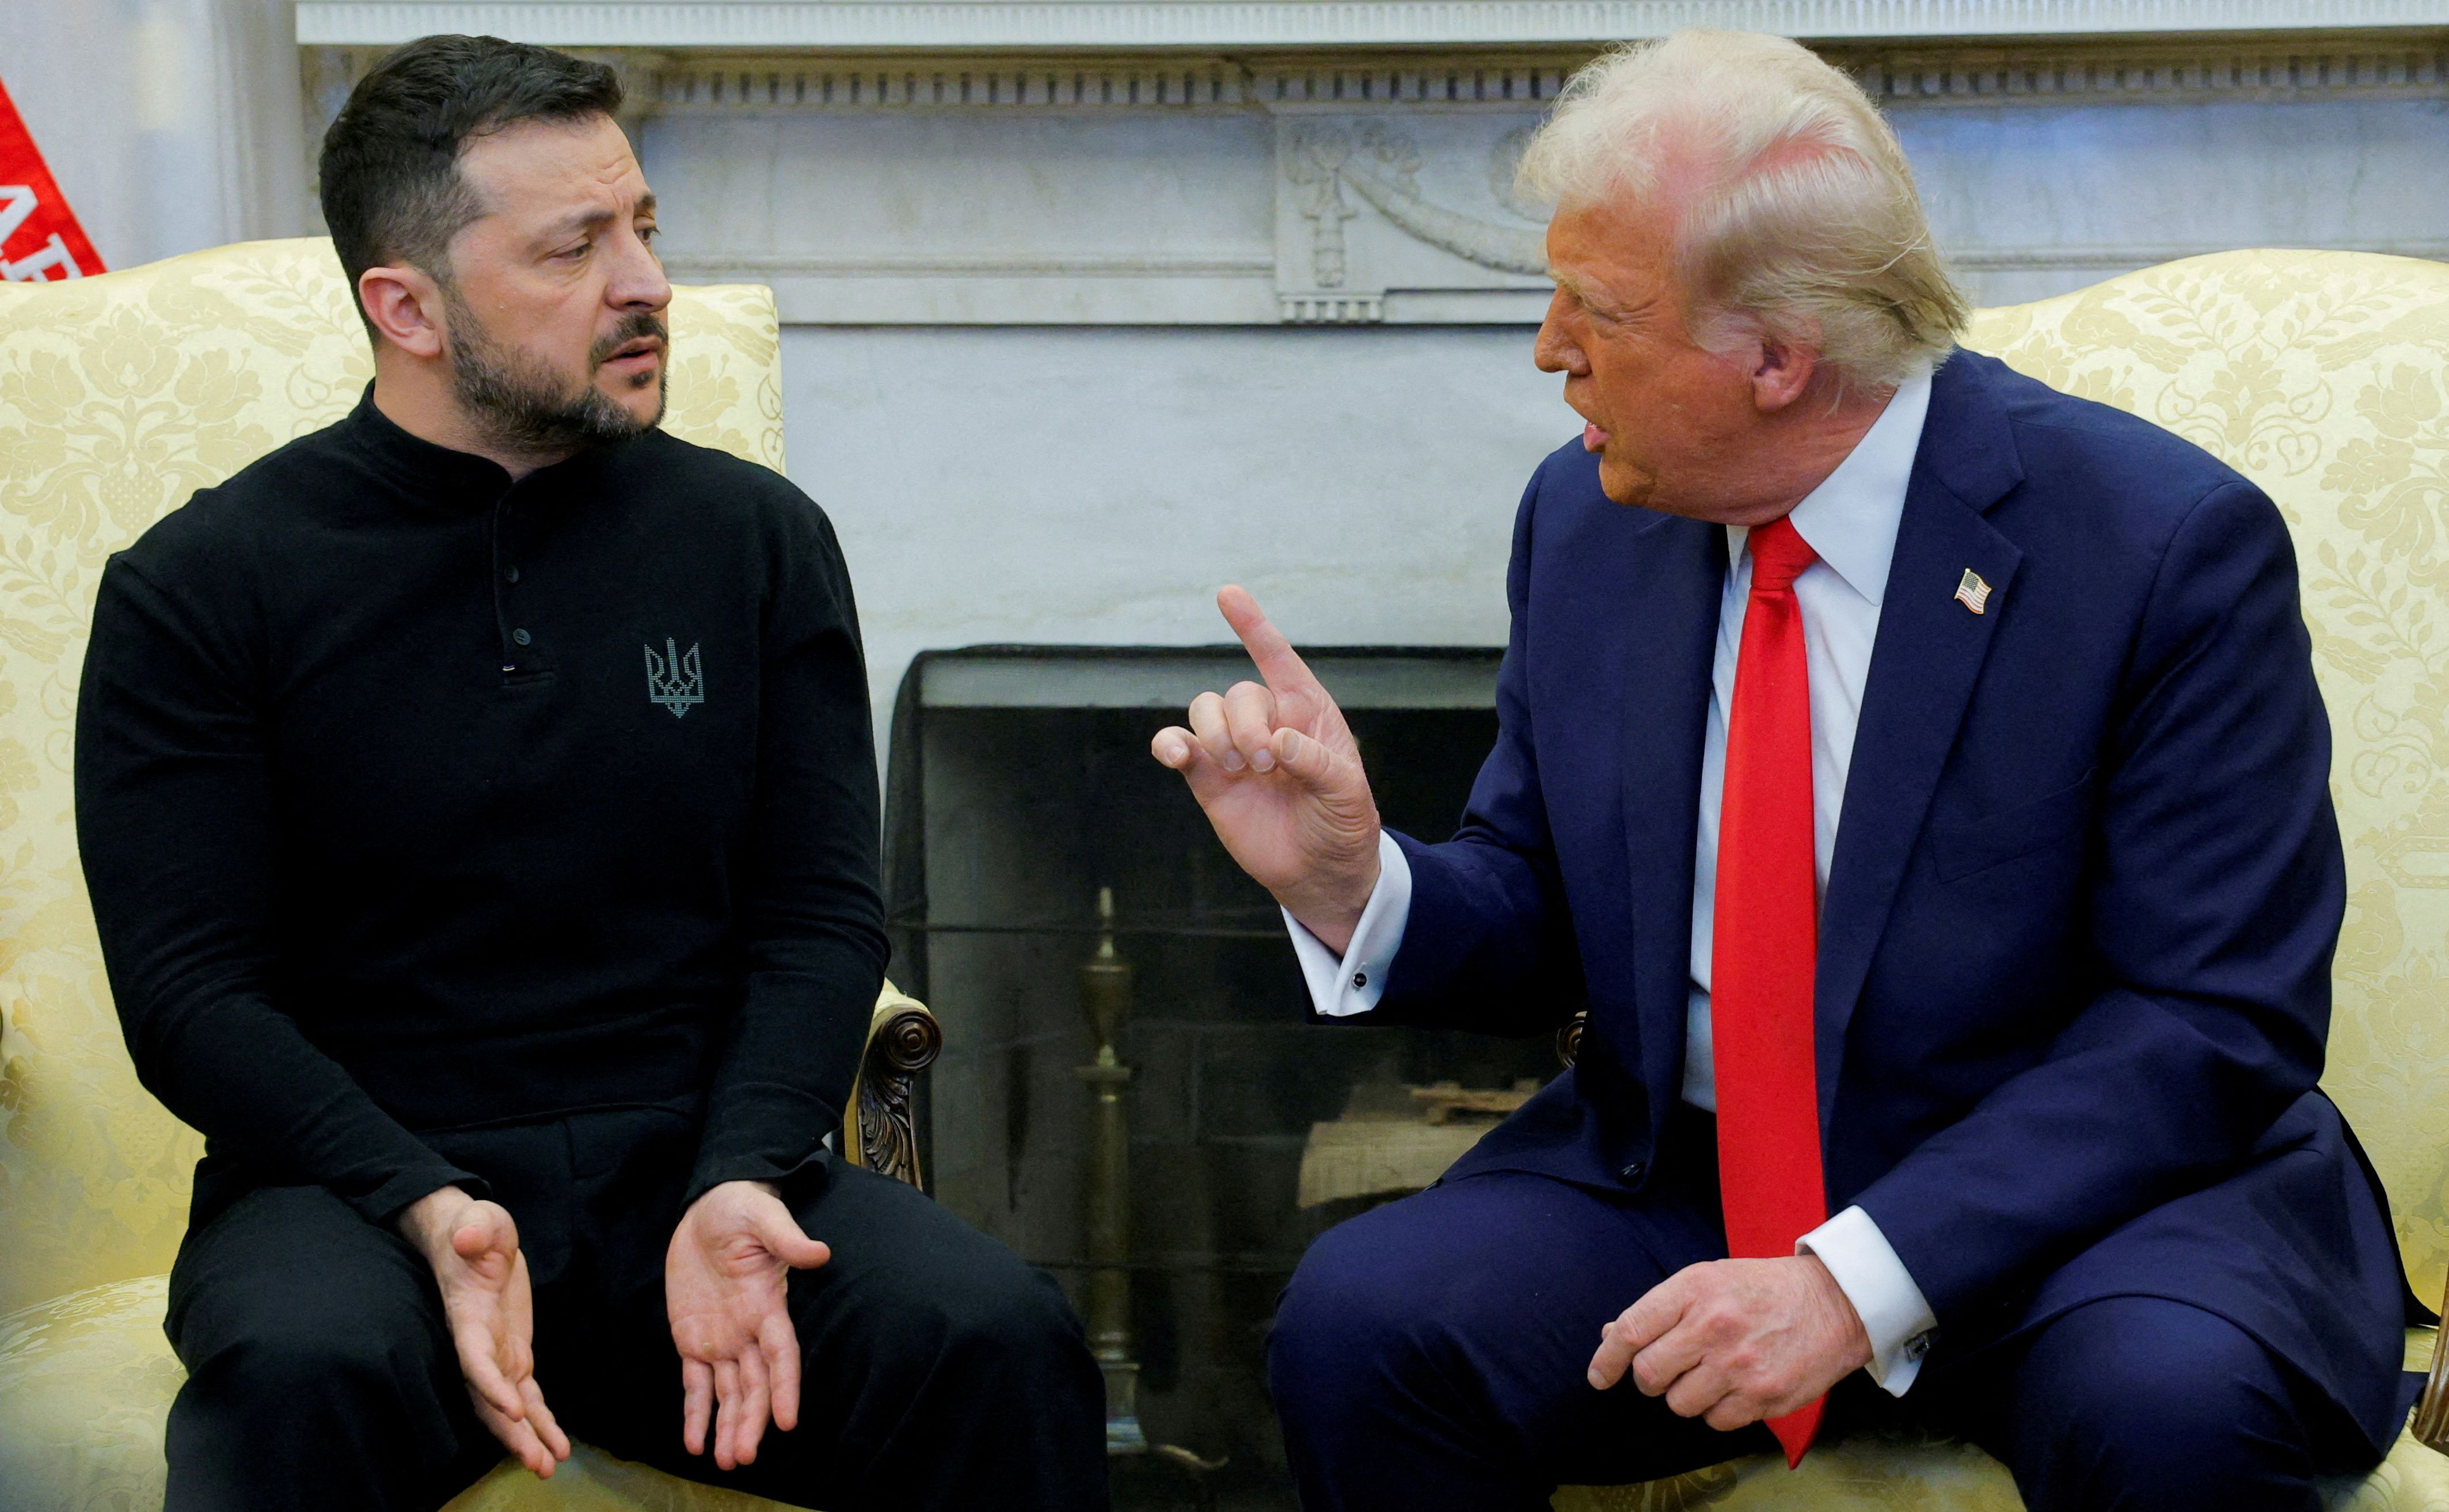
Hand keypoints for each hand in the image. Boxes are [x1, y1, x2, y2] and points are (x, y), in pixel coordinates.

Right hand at [397, 1186, 569, 1477]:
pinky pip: (527, 1395)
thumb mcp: (480, 1220)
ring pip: (509, 1406)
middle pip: (490, 1397)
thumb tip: (468, 1236)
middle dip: (511, 1431)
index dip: (490, 1383)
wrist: (471, 1236)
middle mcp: (479, 1343)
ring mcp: (497, 1352)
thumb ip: (476, 1228)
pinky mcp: (514, 1354)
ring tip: (548, 1467)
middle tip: (536, 1461)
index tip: (512, 1406)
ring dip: (527, 1437)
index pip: (475, 1356)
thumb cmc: (474, 1227)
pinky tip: (557, 1447)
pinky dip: (540, 1421)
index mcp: (468, 1316)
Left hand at [665, 1180, 830, 1469]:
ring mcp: (721, 1339)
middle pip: (755, 1386)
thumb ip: (787, 1239)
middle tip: (742, 1456)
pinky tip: (695, 1442)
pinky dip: (696, 1413)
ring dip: (729, 1426)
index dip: (786, 1388)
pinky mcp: (692, 1339)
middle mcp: (748, 1330)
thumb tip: (819, 1254)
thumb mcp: (763, 1217)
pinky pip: (695, 1384)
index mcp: (766, 1305)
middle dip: (752, 1421)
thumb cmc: (740, 1208)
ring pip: (728, 1393)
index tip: (788, 1421)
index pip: (781, 1355)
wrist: (707, 1209)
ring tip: (725, 1460)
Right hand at [1151, 586, 1382, 951]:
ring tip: (1236, 769)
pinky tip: (1175, 756)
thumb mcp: (1347, 793)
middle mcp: (1268, 722)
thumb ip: (1317, 762)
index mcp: (1308, 713)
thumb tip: (1278, 742)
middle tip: (1265, 764)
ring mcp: (1234, 749)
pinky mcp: (1207, 777)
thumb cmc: (1343, 824)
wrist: (1320, 872)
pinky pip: (1177, 744)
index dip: (1253, 626)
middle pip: (1238, 693)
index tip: (1227, 593)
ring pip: (1205, 709)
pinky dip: (1168, 743)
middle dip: (1246, 724)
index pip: (1279, 659)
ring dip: (1215, 733)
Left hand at [1586, 1256, 1871, 1431]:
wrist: (1836, 1302)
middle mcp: (1713, 1326)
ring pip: (1680, 1403)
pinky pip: (1716, 1421)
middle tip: (1668, 1370)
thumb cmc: (1764, 1289)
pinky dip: (1718, 1411)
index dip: (1606, 1358)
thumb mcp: (1709, 1279)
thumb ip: (1661, 1309)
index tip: (1599, 1376)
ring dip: (1688, 1395)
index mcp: (1694, 1289)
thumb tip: (1610, 1336)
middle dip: (1650, 1378)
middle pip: (1649, 1374)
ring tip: (1713, 1373)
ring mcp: (1739, 1365)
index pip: (1631, 1331)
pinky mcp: (1763, 1396)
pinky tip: (1736, 1387)